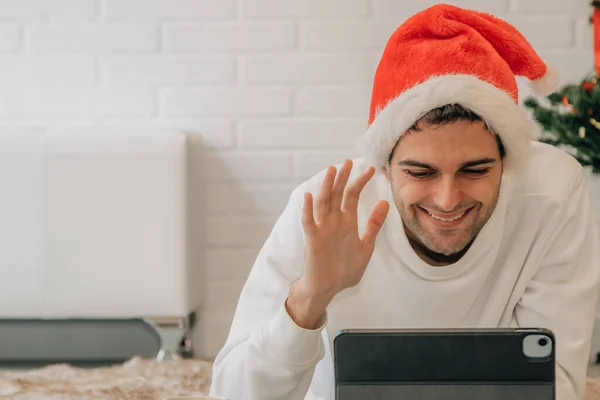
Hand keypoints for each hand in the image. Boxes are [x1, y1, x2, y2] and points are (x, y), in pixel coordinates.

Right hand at [286, 160, 389, 328]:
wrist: (328, 289)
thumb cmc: (344, 270)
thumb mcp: (365, 246)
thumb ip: (373, 225)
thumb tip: (384, 203)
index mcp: (346, 222)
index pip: (352, 196)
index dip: (360, 182)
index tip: (371, 169)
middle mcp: (333, 222)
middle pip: (337, 194)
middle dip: (342, 178)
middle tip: (348, 161)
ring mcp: (322, 229)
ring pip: (323, 203)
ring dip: (326, 187)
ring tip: (331, 171)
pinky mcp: (312, 240)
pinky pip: (309, 222)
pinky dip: (307, 209)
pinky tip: (309, 196)